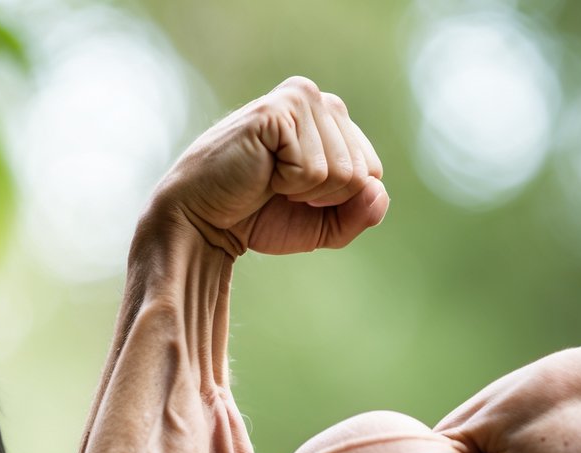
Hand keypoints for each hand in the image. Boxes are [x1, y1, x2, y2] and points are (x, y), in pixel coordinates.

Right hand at [151, 77, 388, 254]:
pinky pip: (314, 170)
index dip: (337, 200)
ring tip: (268, 179)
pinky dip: (288, 184)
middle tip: (279, 189)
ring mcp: (300, 99)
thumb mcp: (321, 224)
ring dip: (303, 191)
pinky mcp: (278, 111)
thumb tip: (378, 190)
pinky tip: (261, 171)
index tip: (295, 196)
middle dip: (323, 197)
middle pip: (361, 171)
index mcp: (331, 119)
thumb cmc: (257, 216)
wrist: (202, 220)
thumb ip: (360, 214)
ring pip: (342, 171)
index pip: (372, 170)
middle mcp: (319, 100)